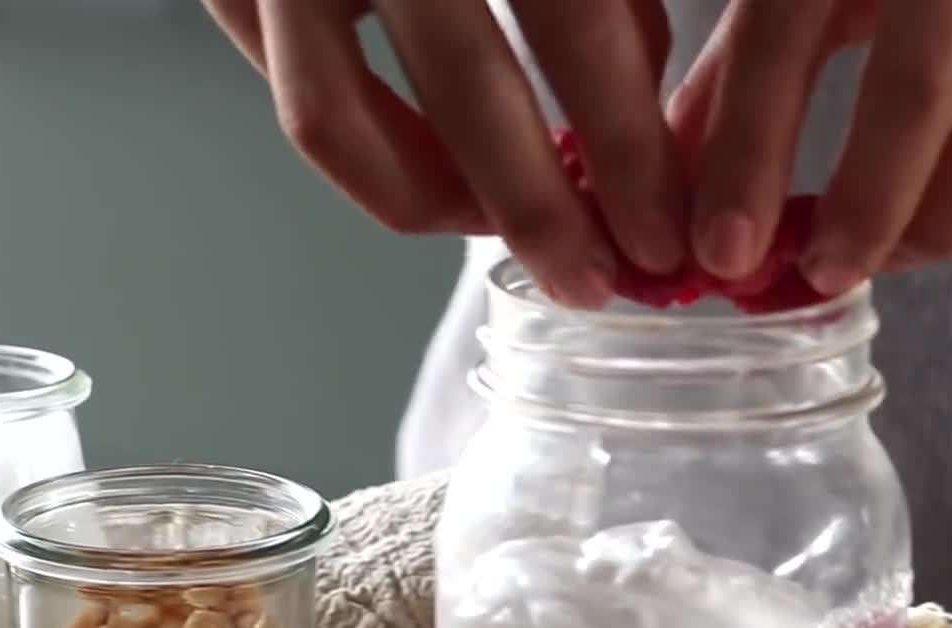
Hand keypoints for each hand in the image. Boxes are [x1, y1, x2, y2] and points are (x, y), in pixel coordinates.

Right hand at [202, 0, 687, 307]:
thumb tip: (639, 91)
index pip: (577, 27)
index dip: (631, 148)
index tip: (668, 229)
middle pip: (464, 92)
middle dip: (540, 210)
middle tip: (593, 275)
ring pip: (331, 120)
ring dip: (428, 198)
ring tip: (495, 226)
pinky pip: (282, 83)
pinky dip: (357, 140)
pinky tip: (425, 160)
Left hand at [669, 0, 951, 294]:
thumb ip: (760, 44)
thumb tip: (678, 158)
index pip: (792, 19)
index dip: (751, 144)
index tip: (722, 246)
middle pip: (919, 84)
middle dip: (863, 201)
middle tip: (818, 274)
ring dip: (934, 215)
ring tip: (882, 260)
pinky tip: (940, 209)